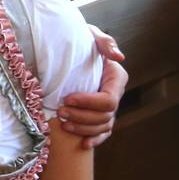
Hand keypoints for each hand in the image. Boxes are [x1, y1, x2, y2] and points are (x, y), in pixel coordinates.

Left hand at [59, 26, 126, 148]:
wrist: (68, 45)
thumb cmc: (80, 38)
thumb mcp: (91, 34)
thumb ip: (104, 43)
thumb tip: (118, 57)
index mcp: (115, 78)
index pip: (108, 100)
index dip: (89, 103)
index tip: (67, 98)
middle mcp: (114, 94)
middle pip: (105, 116)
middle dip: (82, 116)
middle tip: (60, 111)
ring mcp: (107, 106)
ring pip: (103, 126)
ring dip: (83, 128)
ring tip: (63, 124)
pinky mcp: (98, 114)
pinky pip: (103, 132)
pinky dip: (95, 139)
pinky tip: (83, 144)